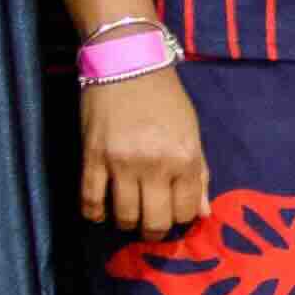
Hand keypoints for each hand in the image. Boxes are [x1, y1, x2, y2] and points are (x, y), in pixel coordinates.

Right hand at [78, 65, 210, 234]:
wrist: (127, 62)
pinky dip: (94, 213)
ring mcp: (121, 162)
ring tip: (128, 216)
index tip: (173, 214)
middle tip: (150, 225)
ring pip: (123, 216)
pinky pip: (90, 199)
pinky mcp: (92, 157)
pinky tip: (100, 212)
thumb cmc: (165, 98)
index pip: (186, 211)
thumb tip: (204, 212)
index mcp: (185, 158)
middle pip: (154, 222)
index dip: (181, 219)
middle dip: (154, 232)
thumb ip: (198, 173)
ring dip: (126, 223)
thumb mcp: (191, 132)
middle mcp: (155, 165)